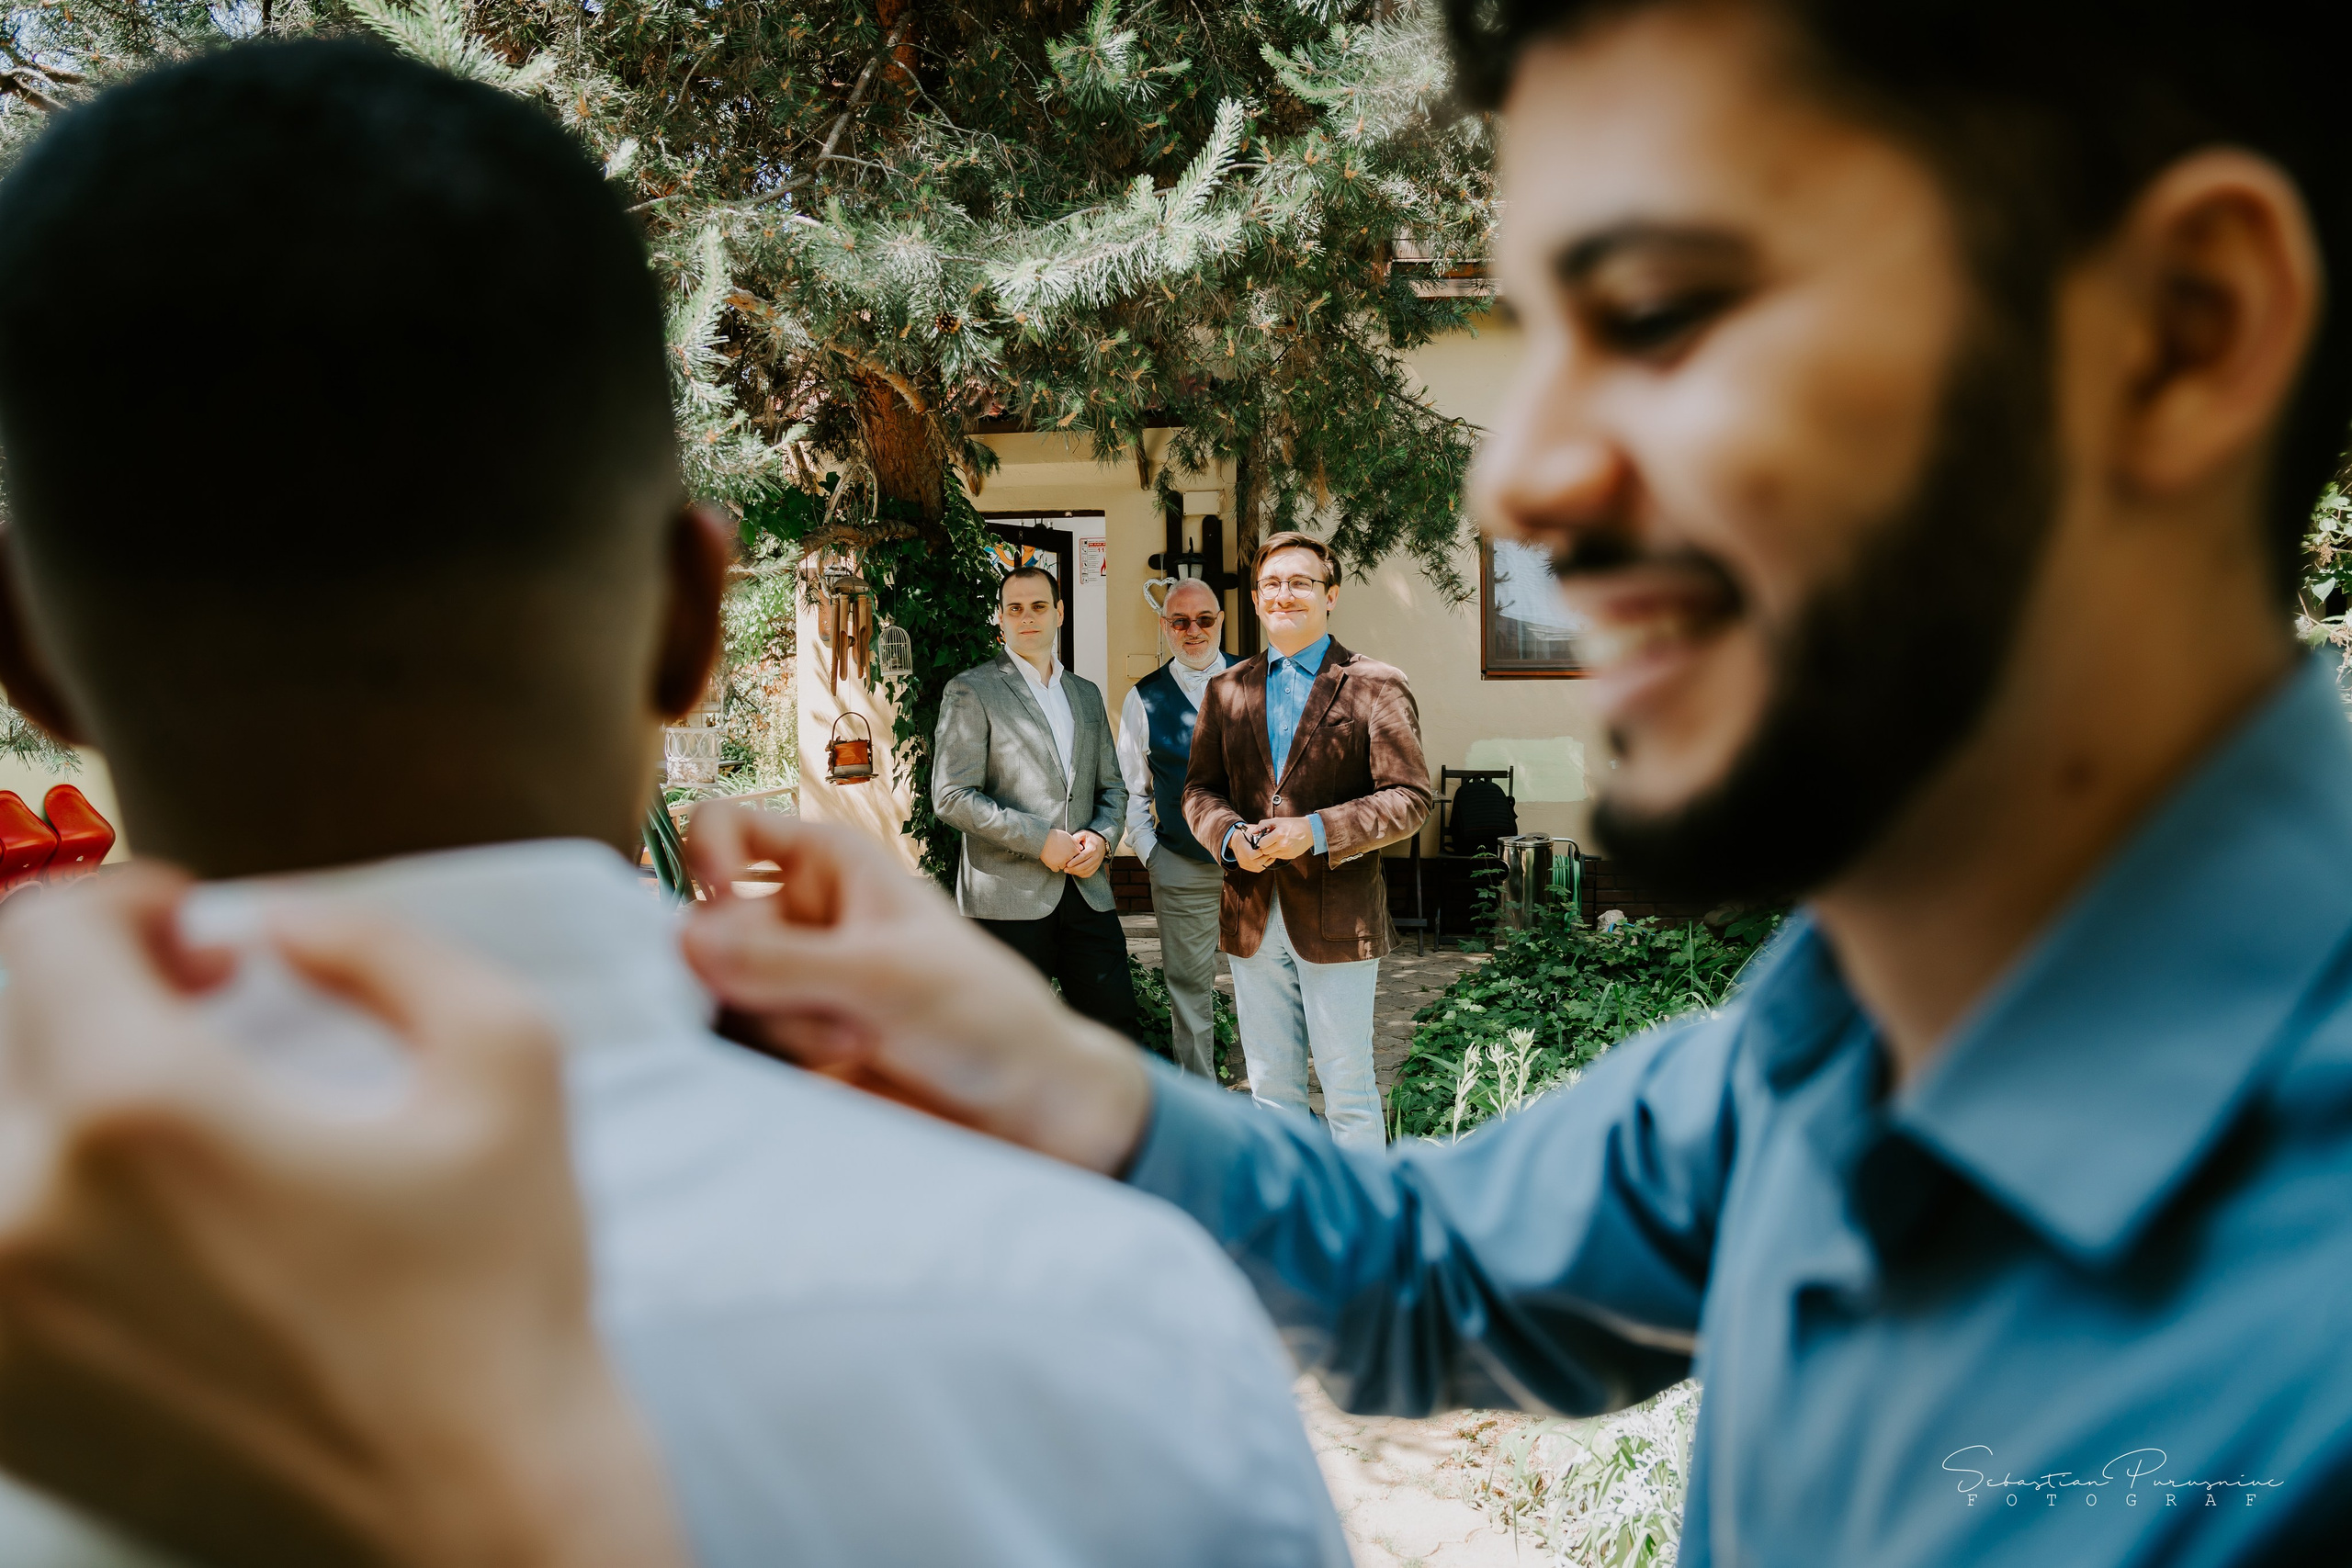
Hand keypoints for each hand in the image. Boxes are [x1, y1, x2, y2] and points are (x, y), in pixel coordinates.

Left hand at [0, 866, 685, 1567]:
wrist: (472, 1514)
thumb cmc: (501, 1293)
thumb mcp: (508, 1063)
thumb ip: (384, 943)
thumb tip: (271, 920)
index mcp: (142, 1114)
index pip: (48, 932)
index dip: (128, 902)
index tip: (199, 936)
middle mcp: (26, 1214)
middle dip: (88, 986)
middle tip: (187, 1006)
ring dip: (57, 1095)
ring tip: (158, 1117)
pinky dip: (41, 1203)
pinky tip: (139, 1220)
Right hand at [682, 805, 1152, 1175]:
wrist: (1022, 1107)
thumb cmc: (982, 1015)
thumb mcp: (884, 976)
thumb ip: (782, 962)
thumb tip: (686, 943)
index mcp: (825, 864)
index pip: (723, 826)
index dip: (705, 858)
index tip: (724, 904)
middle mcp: (796, 918)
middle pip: (705, 926)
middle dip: (754, 974)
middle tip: (827, 1005)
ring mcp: (787, 985)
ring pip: (716, 995)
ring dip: (778, 1026)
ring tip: (857, 1040)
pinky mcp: (786, 1047)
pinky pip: (736, 1045)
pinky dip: (778, 1060)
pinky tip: (842, 1067)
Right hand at [1038, 827, 1078, 872]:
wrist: (1043, 838)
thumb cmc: (1055, 835)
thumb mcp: (1067, 836)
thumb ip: (1075, 842)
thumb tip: (1081, 848)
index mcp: (1073, 850)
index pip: (1078, 856)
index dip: (1074, 855)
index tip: (1070, 852)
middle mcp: (1068, 857)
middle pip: (1071, 863)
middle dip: (1068, 860)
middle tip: (1062, 855)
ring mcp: (1060, 862)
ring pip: (1064, 867)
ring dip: (1062, 864)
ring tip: (1057, 857)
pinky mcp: (1053, 865)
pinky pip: (1056, 869)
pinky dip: (1055, 866)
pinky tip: (1053, 861)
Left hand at [1064, 831, 1106, 878]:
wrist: (1102, 843)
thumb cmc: (1090, 838)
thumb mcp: (1084, 834)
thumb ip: (1076, 838)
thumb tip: (1070, 844)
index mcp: (1092, 849)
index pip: (1083, 857)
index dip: (1075, 861)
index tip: (1067, 864)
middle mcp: (1096, 857)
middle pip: (1084, 866)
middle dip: (1074, 869)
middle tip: (1065, 869)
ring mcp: (1097, 863)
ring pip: (1086, 871)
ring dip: (1076, 873)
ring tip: (1068, 871)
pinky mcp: (1096, 867)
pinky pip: (1089, 874)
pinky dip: (1081, 875)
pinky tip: (1074, 872)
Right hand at [1229, 825, 1274, 873]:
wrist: (1236, 841)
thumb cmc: (1243, 835)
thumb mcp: (1249, 832)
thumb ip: (1258, 836)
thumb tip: (1268, 839)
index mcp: (1240, 848)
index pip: (1252, 855)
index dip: (1262, 851)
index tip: (1266, 846)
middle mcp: (1241, 859)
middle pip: (1258, 863)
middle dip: (1266, 856)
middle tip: (1270, 850)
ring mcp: (1245, 865)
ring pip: (1260, 867)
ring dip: (1267, 860)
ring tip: (1269, 853)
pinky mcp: (1248, 868)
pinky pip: (1259, 868)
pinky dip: (1265, 863)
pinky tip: (1266, 857)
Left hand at [1250, 816, 1316, 861]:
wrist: (1309, 831)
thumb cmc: (1292, 824)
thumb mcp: (1277, 821)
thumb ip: (1263, 825)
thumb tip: (1254, 832)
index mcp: (1279, 834)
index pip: (1262, 844)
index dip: (1261, 841)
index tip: (1264, 838)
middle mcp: (1283, 844)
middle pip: (1265, 851)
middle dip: (1265, 846)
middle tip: (1269, 841)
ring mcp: (1287, 851)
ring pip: (1271, 855)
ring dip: (1271, 850)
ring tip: (1276, 843)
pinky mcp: (1291, 856)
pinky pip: (1279, 857)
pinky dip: (1278, 852)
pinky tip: (1283, 846)